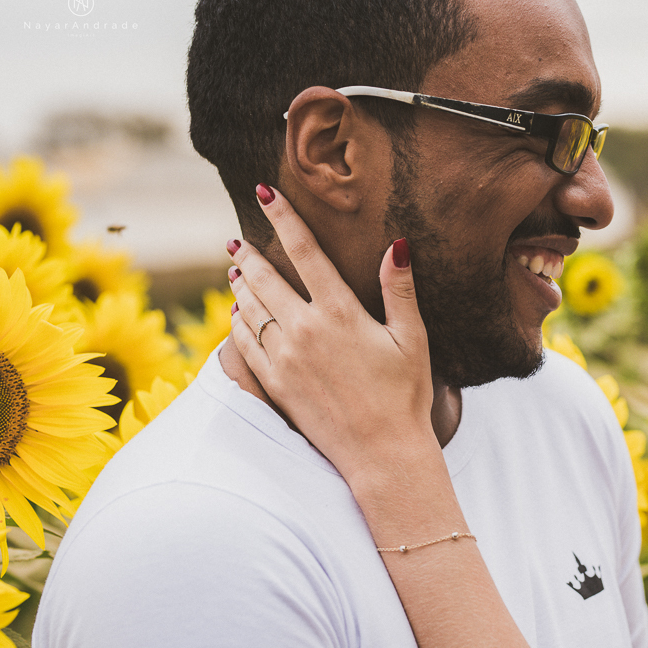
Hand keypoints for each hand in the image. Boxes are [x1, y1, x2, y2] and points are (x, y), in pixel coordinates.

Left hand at [227, 185, 434, 485]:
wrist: (381, 453)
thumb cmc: (404, 396)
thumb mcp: (412, 339)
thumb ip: (399, 291)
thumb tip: (397, 247)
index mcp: (340, 312)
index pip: (305, 252)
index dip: (284, 219)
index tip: (266, 194)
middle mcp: (304, 330)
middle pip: (265, 277)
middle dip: (249, 253)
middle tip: (237, 239)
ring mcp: (283, 358)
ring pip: (248, 308)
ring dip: (240, 285)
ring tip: (235, 270)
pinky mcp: (273, 384)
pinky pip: (242, 344)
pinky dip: (236, 323)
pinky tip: (238, 316)